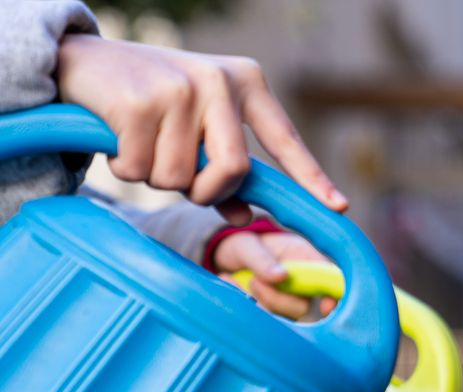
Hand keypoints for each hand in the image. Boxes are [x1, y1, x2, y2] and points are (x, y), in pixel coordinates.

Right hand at [55, 35, 345, 220]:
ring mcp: (179, 88)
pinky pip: (142, 169)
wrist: (83, 62)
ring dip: (158, 178)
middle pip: (235, 169)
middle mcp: (218, 80)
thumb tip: (242, 217)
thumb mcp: (198, 129)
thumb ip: (225, 171)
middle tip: (188, 185)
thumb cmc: (153, 103)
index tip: (338, 207)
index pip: (284, 139)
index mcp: (245, 83)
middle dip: (209, 190)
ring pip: (183, 176)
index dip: (311, 177)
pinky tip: (119, 140)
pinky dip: (126, 169)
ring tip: (144, 146)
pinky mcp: (139, 101)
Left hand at [210, 230, 337, 319]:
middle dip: (277, 299)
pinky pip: (268, 321)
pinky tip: (233, 287)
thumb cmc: (243, 245)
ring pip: (285, 316)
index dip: (333, 293)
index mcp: (304, 257)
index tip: (326, 307)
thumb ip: (262, 260)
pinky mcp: (275, 312)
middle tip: (253, 281)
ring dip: (260, 303)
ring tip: (234, 280)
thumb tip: (281, 276)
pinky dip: (248, 308)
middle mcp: (302, 282)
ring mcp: (290, 300)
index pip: (329, 277)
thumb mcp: (246, 246)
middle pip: (304, 305)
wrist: (226, 259)